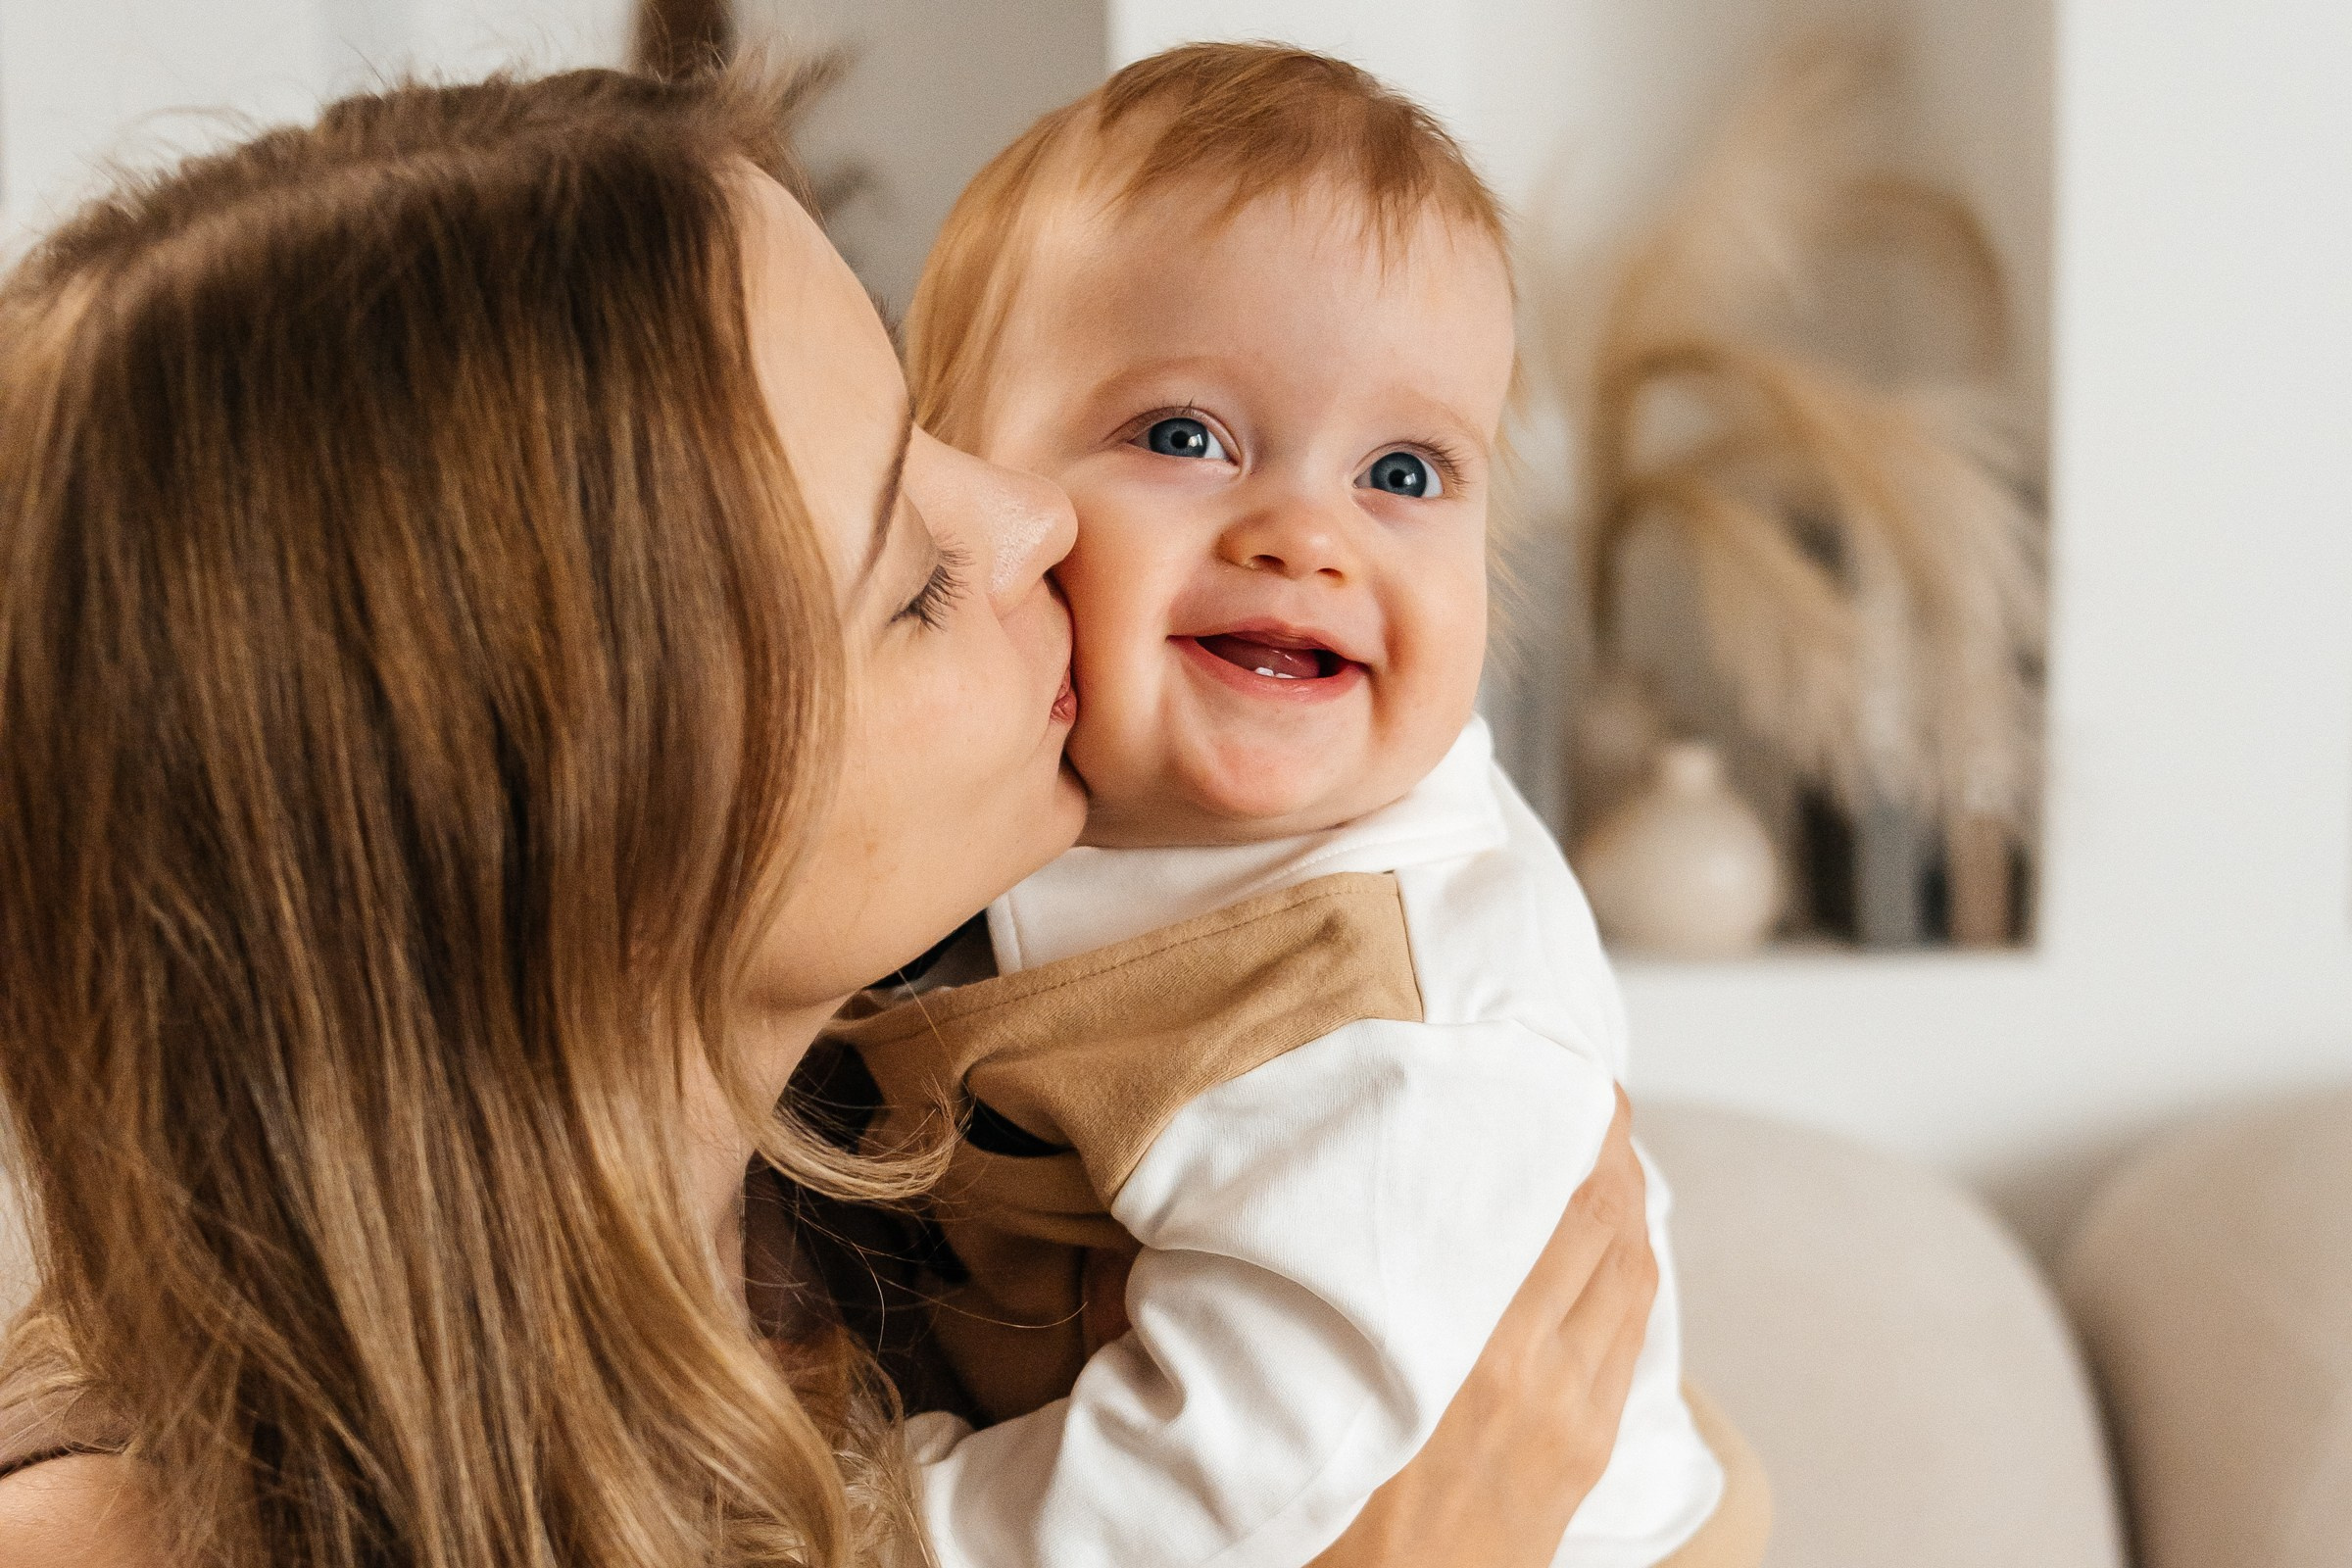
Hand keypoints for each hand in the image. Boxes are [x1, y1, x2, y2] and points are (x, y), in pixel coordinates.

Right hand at [1310, 1087, 1655, 1567]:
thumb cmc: (1335, 1512)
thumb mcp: (1327, 1389)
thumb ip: (1344, 1302)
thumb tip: (1322, 1218)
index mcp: (1475, 1349)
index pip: (1568, 1212)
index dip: (1589, 1138)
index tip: (1575, 1081)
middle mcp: (1539, 1373)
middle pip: (1611, 1231)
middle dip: (1615, 1155)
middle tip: (1597, 1098)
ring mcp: (1575, 1413)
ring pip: (1632, 1280)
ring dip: (1630, 1209)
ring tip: (1609, 1158)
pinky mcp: (1587, 1450)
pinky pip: (1631, 1337)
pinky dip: (1630, 1274)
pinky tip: (1612, 1250)